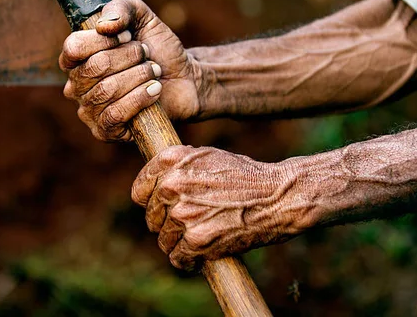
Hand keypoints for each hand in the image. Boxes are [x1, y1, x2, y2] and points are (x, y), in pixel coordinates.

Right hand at [60, 0, 200, 140]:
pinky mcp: (105, 131)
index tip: (128, 36)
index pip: (74, 47)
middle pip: (94, 67)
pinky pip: (114, 115)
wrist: (184, 78)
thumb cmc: (158, 48)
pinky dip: (139, 99)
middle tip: (146, 55)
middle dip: (130, 57)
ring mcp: (89, 110)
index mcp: (78, 58)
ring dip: (139, 76)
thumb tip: (103, 26)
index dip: (104, 40)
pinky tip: (155, 90)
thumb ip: (120, 8)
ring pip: (106, 91)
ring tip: (154, 72)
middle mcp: (77, 85)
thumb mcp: (141, 16)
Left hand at [131, 145, 301, 270]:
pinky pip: (178, 258)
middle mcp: (172, 186)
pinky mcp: (196, 240)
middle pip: (152, 218)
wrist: (277, 197)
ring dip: (179, 243)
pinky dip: (189, 260)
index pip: (139, 190)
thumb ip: (178, 166)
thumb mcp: (207, 156)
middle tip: (190, 223)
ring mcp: (183, 214)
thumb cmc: (245, 176)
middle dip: (167, 223)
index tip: (161, 207)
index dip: (150, 201)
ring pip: (164, 240)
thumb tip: (156, 181)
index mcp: (170, 161)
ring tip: (199, 237)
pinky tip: (201, 254)